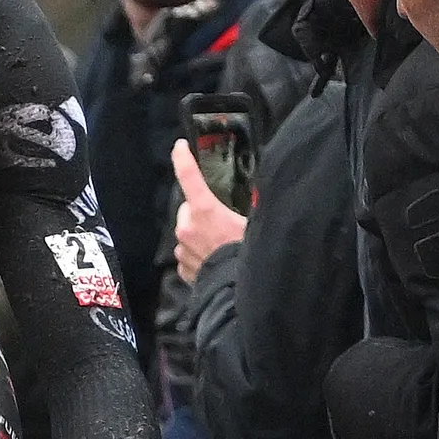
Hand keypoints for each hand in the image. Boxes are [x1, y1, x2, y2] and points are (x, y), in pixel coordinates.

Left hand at [169, 139, 246, 281]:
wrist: (237, 292)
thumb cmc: (248, 256)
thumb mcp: (253, 223)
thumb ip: (250, 205)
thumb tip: (258, 194)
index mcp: (204, 210)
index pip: (189, 176)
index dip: (183, 158)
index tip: (180, 146)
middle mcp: (187, 227)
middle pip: (189, 209)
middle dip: (201, 211)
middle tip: (223, 222)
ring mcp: (182, 249)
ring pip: (188, 232)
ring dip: (200, 234)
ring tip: (221, 245)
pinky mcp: (182, 267)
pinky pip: (188, 253)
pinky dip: (199, 254)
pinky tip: (215, 259)